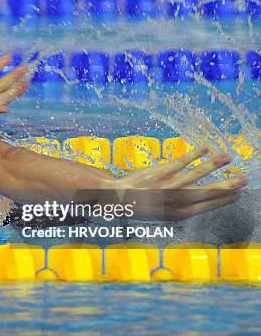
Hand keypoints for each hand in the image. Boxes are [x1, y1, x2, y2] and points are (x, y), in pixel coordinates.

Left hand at [111, 147, 248, 219]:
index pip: (206, 206)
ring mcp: (167, 187)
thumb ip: (183, 205)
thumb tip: (204, 196)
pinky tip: (205, 148)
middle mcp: (174, 201)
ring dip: (213, 166)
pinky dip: (193, 155)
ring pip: (194, 175)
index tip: (238, 193)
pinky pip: (179, 163)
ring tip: (228, 157)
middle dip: (226, 186)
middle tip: (244, 179)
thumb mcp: (165, 210)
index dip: (223, 199)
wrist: (118, 198)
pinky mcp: (159, 174)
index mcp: (178, 213)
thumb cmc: (143, 203)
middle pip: (205, 193)